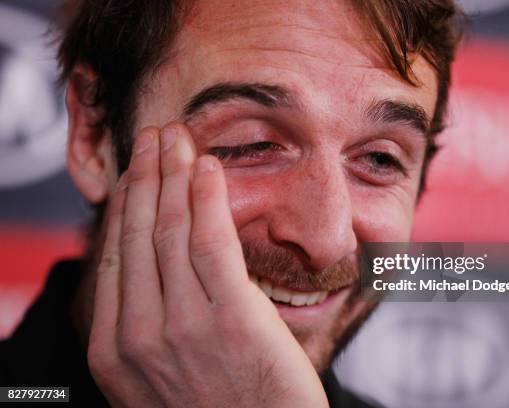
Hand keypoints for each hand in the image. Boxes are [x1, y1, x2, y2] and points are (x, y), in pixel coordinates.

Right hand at [87, 123, 328, 407]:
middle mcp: (139, 335)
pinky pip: (212, 244)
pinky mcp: (231, 320)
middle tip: (154, 136)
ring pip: (170, 231)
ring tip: (178, 138)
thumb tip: (154, 272)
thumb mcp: (158, 379)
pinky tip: (209, 168)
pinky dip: (207, 200)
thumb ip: (149, 327)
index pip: (115, 258)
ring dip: (172, 175)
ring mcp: (183, 327)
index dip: (127, 206)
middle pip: (138, 234)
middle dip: (145, 177)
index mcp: (115, 350)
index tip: (136, 174)